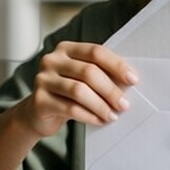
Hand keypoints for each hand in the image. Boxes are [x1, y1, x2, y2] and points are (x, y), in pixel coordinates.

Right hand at [17, 41, 136, 138]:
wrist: (37, 113)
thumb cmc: (66, 93)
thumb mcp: (81, 78)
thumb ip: (99, 73)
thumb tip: (128, 81)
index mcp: (66, 49)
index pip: (96, 52)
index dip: (116, 65)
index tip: (133, 80)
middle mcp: (52, 60)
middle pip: (89, 72)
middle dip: (110, 90)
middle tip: (124, 104)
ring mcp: (43, 79)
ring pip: (79, 91)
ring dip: (100, 105)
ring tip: (112, 115)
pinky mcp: (39, 100)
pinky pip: (70, 108)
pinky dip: (89, 116)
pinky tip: (99, 120)